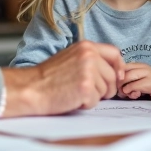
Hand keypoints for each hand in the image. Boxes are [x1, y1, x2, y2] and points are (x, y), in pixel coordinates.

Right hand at [0, 41, 124, 116]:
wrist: (31, 88)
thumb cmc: (48, 77)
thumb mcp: (71, 58)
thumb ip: (91, 59)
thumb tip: (115, 71)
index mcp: (86, 46)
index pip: (115, 53)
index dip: (119, 67)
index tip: (118, 77)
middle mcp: (89, 55)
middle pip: (113, 77)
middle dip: (105, 88)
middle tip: (86, 90)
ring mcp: (89, 71)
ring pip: (106, 91)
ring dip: (93, 96)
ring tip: (74, 92)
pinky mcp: (86, 88)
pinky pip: (96, 102)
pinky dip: (85, 104)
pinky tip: (71, 98)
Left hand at [118, 63, 150, 99]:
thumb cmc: (147, 84)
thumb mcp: (137, 78)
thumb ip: (127, 78)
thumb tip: (115, 84)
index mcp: (137, 65)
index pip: (122, 65)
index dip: (116, 74)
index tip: (114, 83)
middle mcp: (142, 67)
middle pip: (124, 71)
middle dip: (118, 82)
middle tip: (119, 91)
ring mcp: (147, 74)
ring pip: (129, 77)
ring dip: (123, 88)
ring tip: (125, 94)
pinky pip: (135, 86)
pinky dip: (131, 92)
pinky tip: (135, 95)